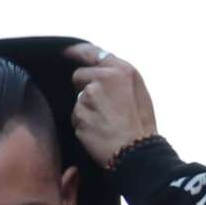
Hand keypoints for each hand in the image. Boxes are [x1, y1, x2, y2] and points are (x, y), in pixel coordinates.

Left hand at [66, 43, 158, 167]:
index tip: (64, 51)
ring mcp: (89, 96)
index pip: (91, 53)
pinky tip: (99, 132)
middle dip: (84, 88)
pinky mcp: (80, 114)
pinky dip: (84, 125)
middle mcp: (104, 78)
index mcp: (121, 70)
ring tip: (105, 123)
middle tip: (102, 107)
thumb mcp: (138, 91)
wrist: (136, 153)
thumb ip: (117, 76)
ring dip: (86, 109)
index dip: (76, 52)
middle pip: (79, 76)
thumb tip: (100, 71)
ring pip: (78, 99)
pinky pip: (76, 117)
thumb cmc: (141, 125)